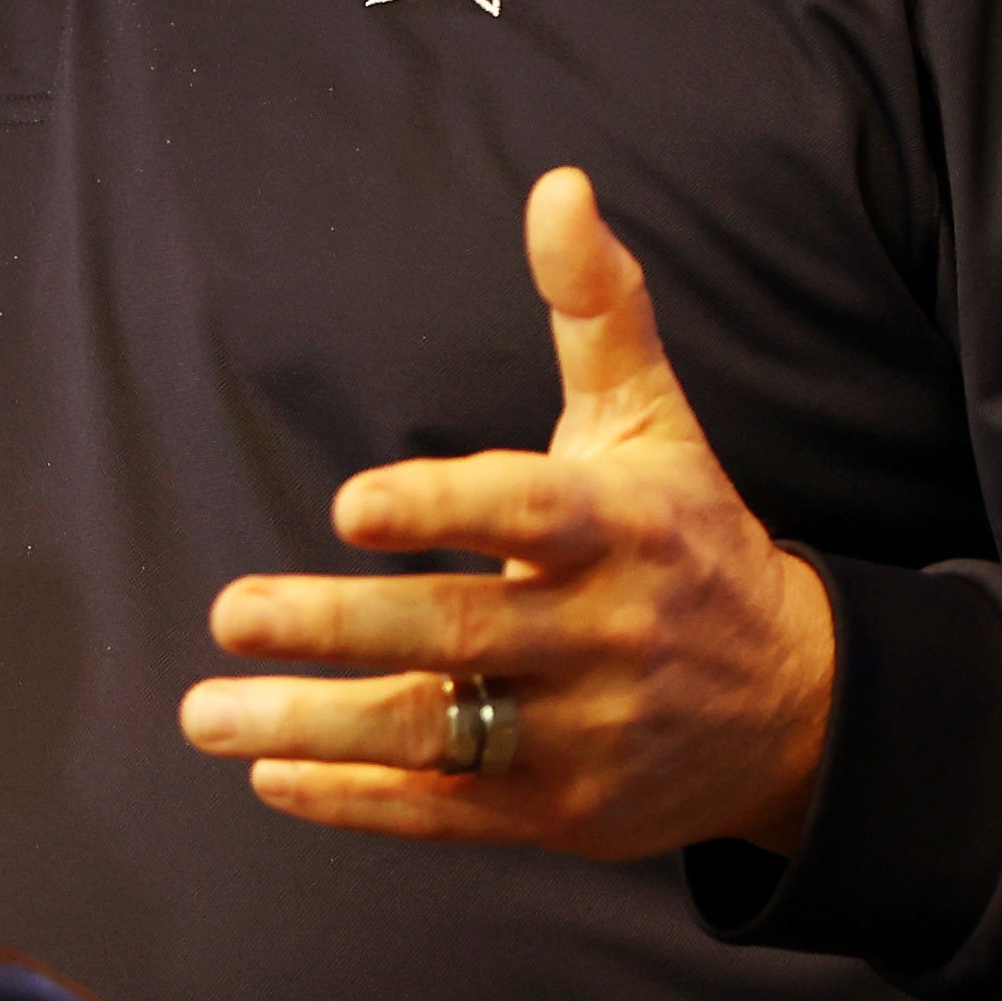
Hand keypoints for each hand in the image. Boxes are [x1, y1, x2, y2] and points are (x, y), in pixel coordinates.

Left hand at [183, 167, 834, 864]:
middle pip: (461, 635)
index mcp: (621, 528)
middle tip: (232, 614)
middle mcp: (604, 634)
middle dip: (339, 627)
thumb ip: (597, 307)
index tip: (351, 506)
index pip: (528, 515)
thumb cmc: (688, 540)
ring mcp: (583, 734)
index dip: (442, 510)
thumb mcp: (652, 420)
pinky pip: (448, 811)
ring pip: (440, 735)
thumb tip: (558, 186)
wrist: (795, 706)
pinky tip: (271, 776)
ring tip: (206, 713)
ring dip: (318, 726)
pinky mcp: (562, 814)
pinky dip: (358, 800)